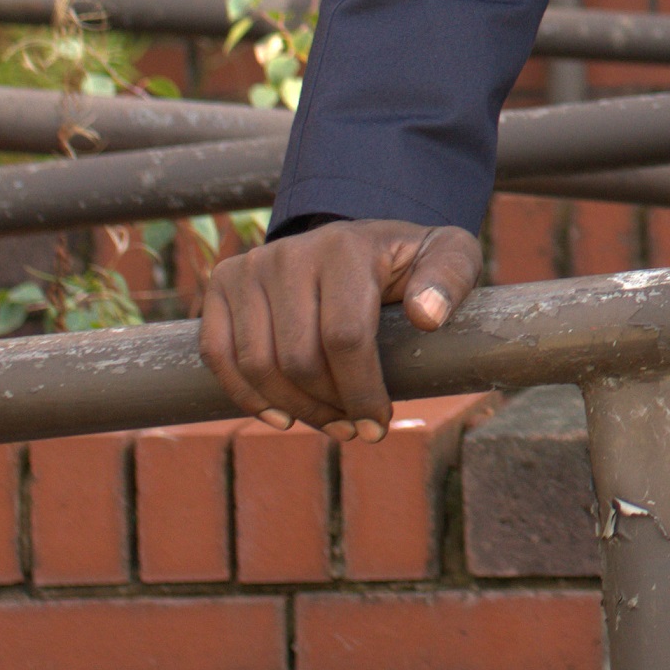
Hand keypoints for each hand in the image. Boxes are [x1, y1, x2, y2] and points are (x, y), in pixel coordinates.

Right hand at [198, 219, 480, 439]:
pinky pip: (218, 354)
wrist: (358, 241)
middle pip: (299, 357)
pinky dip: (247, 396)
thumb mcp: (449, 256)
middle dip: (330, 406)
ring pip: (257, 363)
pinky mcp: (223, 284)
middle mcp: (290, 253)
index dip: (362, 391)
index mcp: (346, 247)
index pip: (345, 336)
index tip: (380, 425)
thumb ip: (450, 278)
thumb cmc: (409, 260)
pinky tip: (281, 417)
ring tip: (329, 423)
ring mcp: (251, 267)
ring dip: (293, 409)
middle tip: (355, 428)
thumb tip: (427, 317)